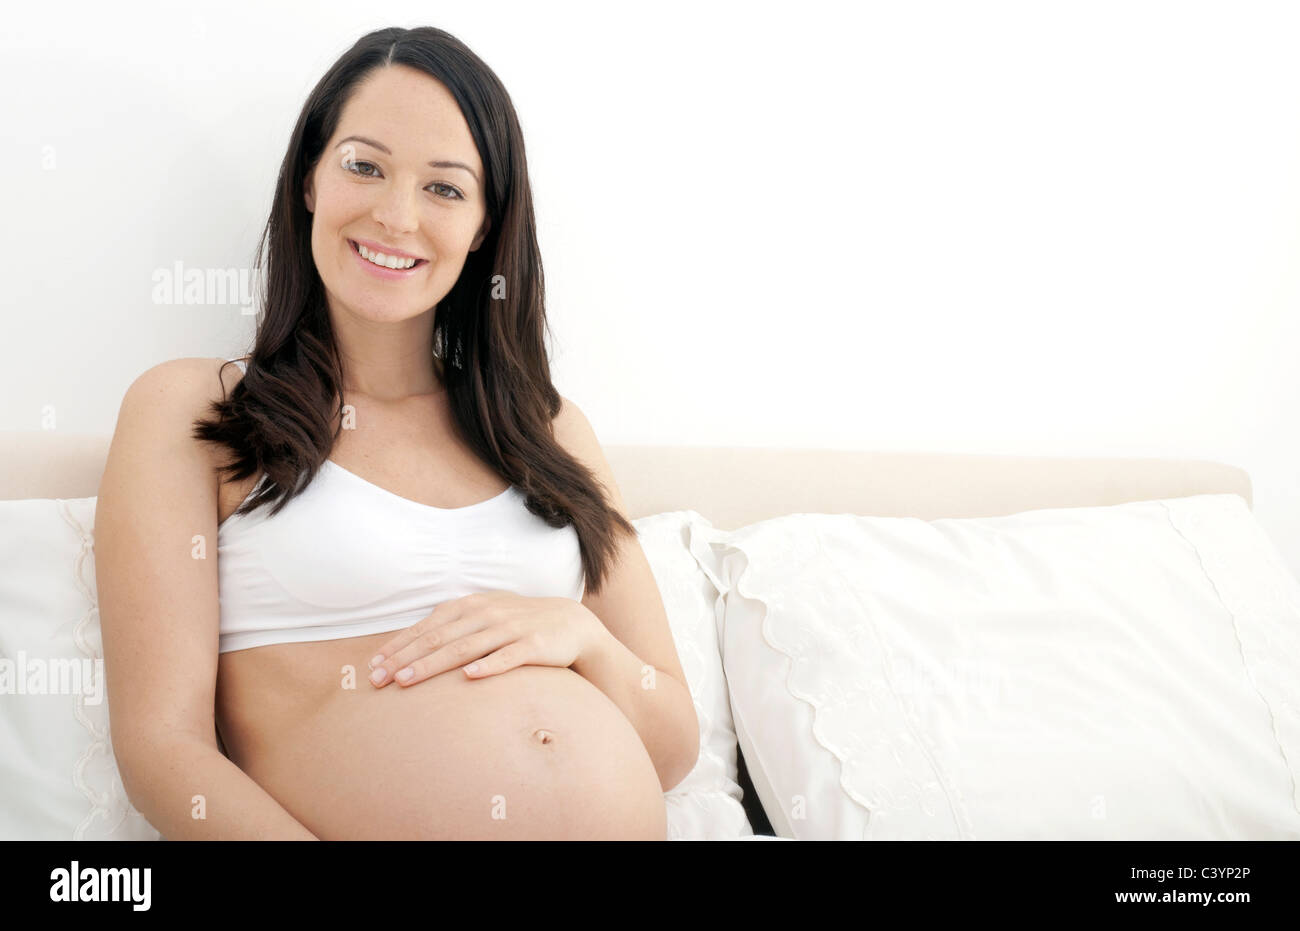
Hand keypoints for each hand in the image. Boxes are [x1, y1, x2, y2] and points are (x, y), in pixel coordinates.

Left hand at [365, 591, 600, 687]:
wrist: (570, 623)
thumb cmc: (518, 624)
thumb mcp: (485, 616)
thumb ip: (454, 625)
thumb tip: (413, 642)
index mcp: (471, 606)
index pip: (426, 627)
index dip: (398, 646)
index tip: (372, 666)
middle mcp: (486, 613)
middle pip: (439, 638)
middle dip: (405, 659)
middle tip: (378, 679)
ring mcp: (510, 628)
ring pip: (465, 648)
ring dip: (433, 664)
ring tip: (408, 681)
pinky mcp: (533, 645)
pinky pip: (507, 657)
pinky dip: (488, 666)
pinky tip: (469, 676)